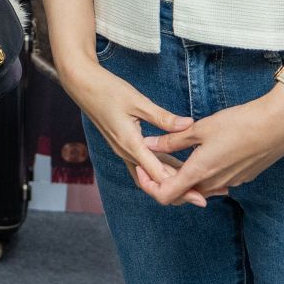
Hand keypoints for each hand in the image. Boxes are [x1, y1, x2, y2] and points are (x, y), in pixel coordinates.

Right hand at [60, 62, 201, 206]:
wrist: (81, 85)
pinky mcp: (122, 145)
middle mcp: (125, 152)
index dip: (180, 187)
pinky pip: (143, 165)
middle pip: (154, 181)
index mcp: (130, 144)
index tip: (199, 196)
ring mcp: (122, 150)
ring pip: (149, 174)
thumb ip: (163, 117)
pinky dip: (159, 170)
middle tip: (202, 198)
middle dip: (178, 190)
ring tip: (192, 187)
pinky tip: (174, 168)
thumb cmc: (107, 90)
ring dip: (169, 181)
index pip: (158, 175)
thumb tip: (189, 124)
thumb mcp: (137, 101)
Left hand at [139, 90, 283, 206]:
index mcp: (200, 172)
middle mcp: (214, 184)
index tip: (142, 168)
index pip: (165, 196)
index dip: (149, 185)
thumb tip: (147, 144)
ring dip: (186, 177)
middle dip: (165, 180)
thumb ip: (172, 140)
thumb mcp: (200, 128)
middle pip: (181, 193)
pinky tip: (203, 155)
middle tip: (156, 159)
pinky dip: (204, 174)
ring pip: (199, 188)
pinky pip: (216, 182)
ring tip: (176, 156)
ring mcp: (230, 183)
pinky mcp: (242, 178)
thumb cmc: (239, 124)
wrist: (279, 127)